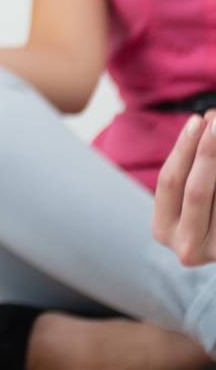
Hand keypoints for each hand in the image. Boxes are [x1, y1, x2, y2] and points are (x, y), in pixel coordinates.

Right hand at [153, 112, 215, 265]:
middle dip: (207, 153)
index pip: (170, 181)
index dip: (184, 149)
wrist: (215, 244)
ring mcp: (212, 253)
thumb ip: (191, 168)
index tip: (198, 120)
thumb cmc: (203, 217)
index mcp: (162, 229)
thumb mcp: (186, 200)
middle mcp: (185, 247)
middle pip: (195, 191)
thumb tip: (208, 123)